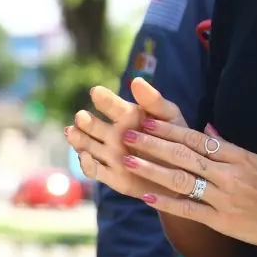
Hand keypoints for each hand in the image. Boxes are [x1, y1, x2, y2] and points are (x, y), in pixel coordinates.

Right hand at [65, 79, 186, 200]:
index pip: (111, 105)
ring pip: (87, 145)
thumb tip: (136, 80)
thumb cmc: (177, 141)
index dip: (104, 99)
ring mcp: (109, 155)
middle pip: (93, 126)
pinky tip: (85, 156)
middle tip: (81, 116)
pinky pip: (94, 170)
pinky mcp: (110, 176)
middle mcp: (113, 134)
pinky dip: (86, 164)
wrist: (184, 174)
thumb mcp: (171, 119)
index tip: (97, 92)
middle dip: (86, 121)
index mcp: (126, 117)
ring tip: (72, 132)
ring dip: (79, 139)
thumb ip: (154, 102)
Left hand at [120, 119, 256, 252]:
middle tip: (126, 135)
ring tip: (128, 161)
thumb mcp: (256, 160)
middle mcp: (228, 175)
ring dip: (152, 169)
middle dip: (152, 144)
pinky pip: (189, 209)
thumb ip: (228, 146)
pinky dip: (166, 202)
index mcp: (237, 156)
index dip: (169, 130)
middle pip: (184, 155)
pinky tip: (146, 196)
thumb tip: (205, 128)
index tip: (146, 121)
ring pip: (182, 180)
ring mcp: (224, 198)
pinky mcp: (222, 220)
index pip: (197, 138)